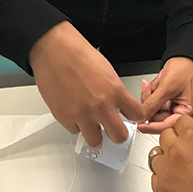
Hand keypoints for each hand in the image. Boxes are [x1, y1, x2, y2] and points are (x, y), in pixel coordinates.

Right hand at [29, 21, 145, 145]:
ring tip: (91, 124)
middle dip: (117, 135)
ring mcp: (81, 114)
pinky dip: (76, 125)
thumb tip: (118, 106)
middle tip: (113, 130)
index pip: (137, 115)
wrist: (55, 50)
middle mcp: (100, 105)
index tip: (131, 118)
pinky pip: (74, 131)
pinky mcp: (64, 117)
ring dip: (95, 134)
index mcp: (115, 91)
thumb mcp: (108, 71)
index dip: (135, 118)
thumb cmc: (79, 55)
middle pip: (119, 136)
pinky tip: (74, 113)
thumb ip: (115, 92)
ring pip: (95, 141)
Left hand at [138, 56, 192, 133]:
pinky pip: (153, 104)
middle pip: (158, 119)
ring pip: (154, 111)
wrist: (184, 55)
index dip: (151, 126)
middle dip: (149, 105)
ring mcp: (173, 107)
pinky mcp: (167, 102)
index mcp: (189, 112)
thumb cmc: (184, 68)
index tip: (139, 125)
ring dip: (149, 98)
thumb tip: (141, 117)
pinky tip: (153, 85)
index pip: (167, 125)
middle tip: (147, 90)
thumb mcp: (167, 86)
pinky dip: (150, 95)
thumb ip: (153, 104)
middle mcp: (182, 112)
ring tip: (153, 85)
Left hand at [149, 115, 192, 191]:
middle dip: (174, 142)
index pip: (179, 122)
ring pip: (156, 156)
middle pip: (165, 136)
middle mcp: (177, 151)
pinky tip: (180, 185)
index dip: (185, 129)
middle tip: (185, 154)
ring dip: (166, 160)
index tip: (186, 135)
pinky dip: (164, 179)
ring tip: (183, 172)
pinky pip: (155, 177)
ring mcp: (166, 172)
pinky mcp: (160, 191)